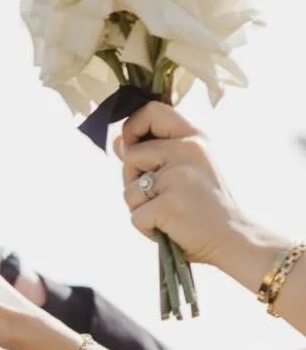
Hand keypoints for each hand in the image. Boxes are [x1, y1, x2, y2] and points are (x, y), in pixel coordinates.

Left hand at [117, 103, 266, 280]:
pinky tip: (168, 228)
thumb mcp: (185, 169)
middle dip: (133, 180)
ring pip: (129, 190)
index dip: (132, 127)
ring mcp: (178, 176)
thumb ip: (153, 153)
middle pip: (131, 156)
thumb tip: (118, 141)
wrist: (231, 237)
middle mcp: (187, 150)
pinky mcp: (168, 203)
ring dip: (139, 208)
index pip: (152, 111)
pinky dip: (146, 228)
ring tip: (167, 213)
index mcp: (193, 137)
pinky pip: (135, 216)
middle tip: (159, 197)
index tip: (130, 147)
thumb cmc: (204, 206)